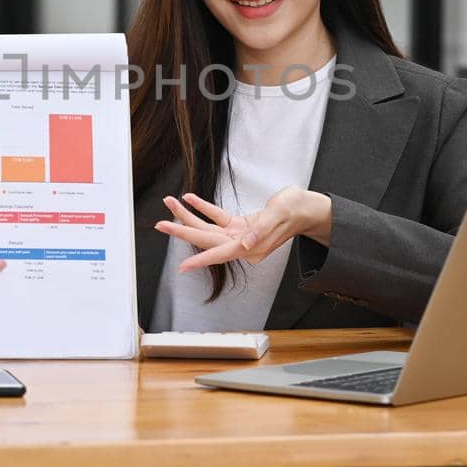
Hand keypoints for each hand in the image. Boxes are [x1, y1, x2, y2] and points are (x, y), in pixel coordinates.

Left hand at [156, 187, 331, 271]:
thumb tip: (245, 244)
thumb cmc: (296, 209)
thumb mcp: (280, 214)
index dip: (200, 259)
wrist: (307, 208)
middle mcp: (242, 245)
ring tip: (169, 203)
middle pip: (206, 239)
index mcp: (251, 247)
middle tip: (160, 224)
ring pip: (208, 228)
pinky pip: (218, 218)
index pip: (220, 252)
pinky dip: (204, 208)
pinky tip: (190, 199)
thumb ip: (261, 229)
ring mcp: (240, 236)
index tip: (182, 267)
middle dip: (182, 231)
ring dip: (188, 215)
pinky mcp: (241, 226)